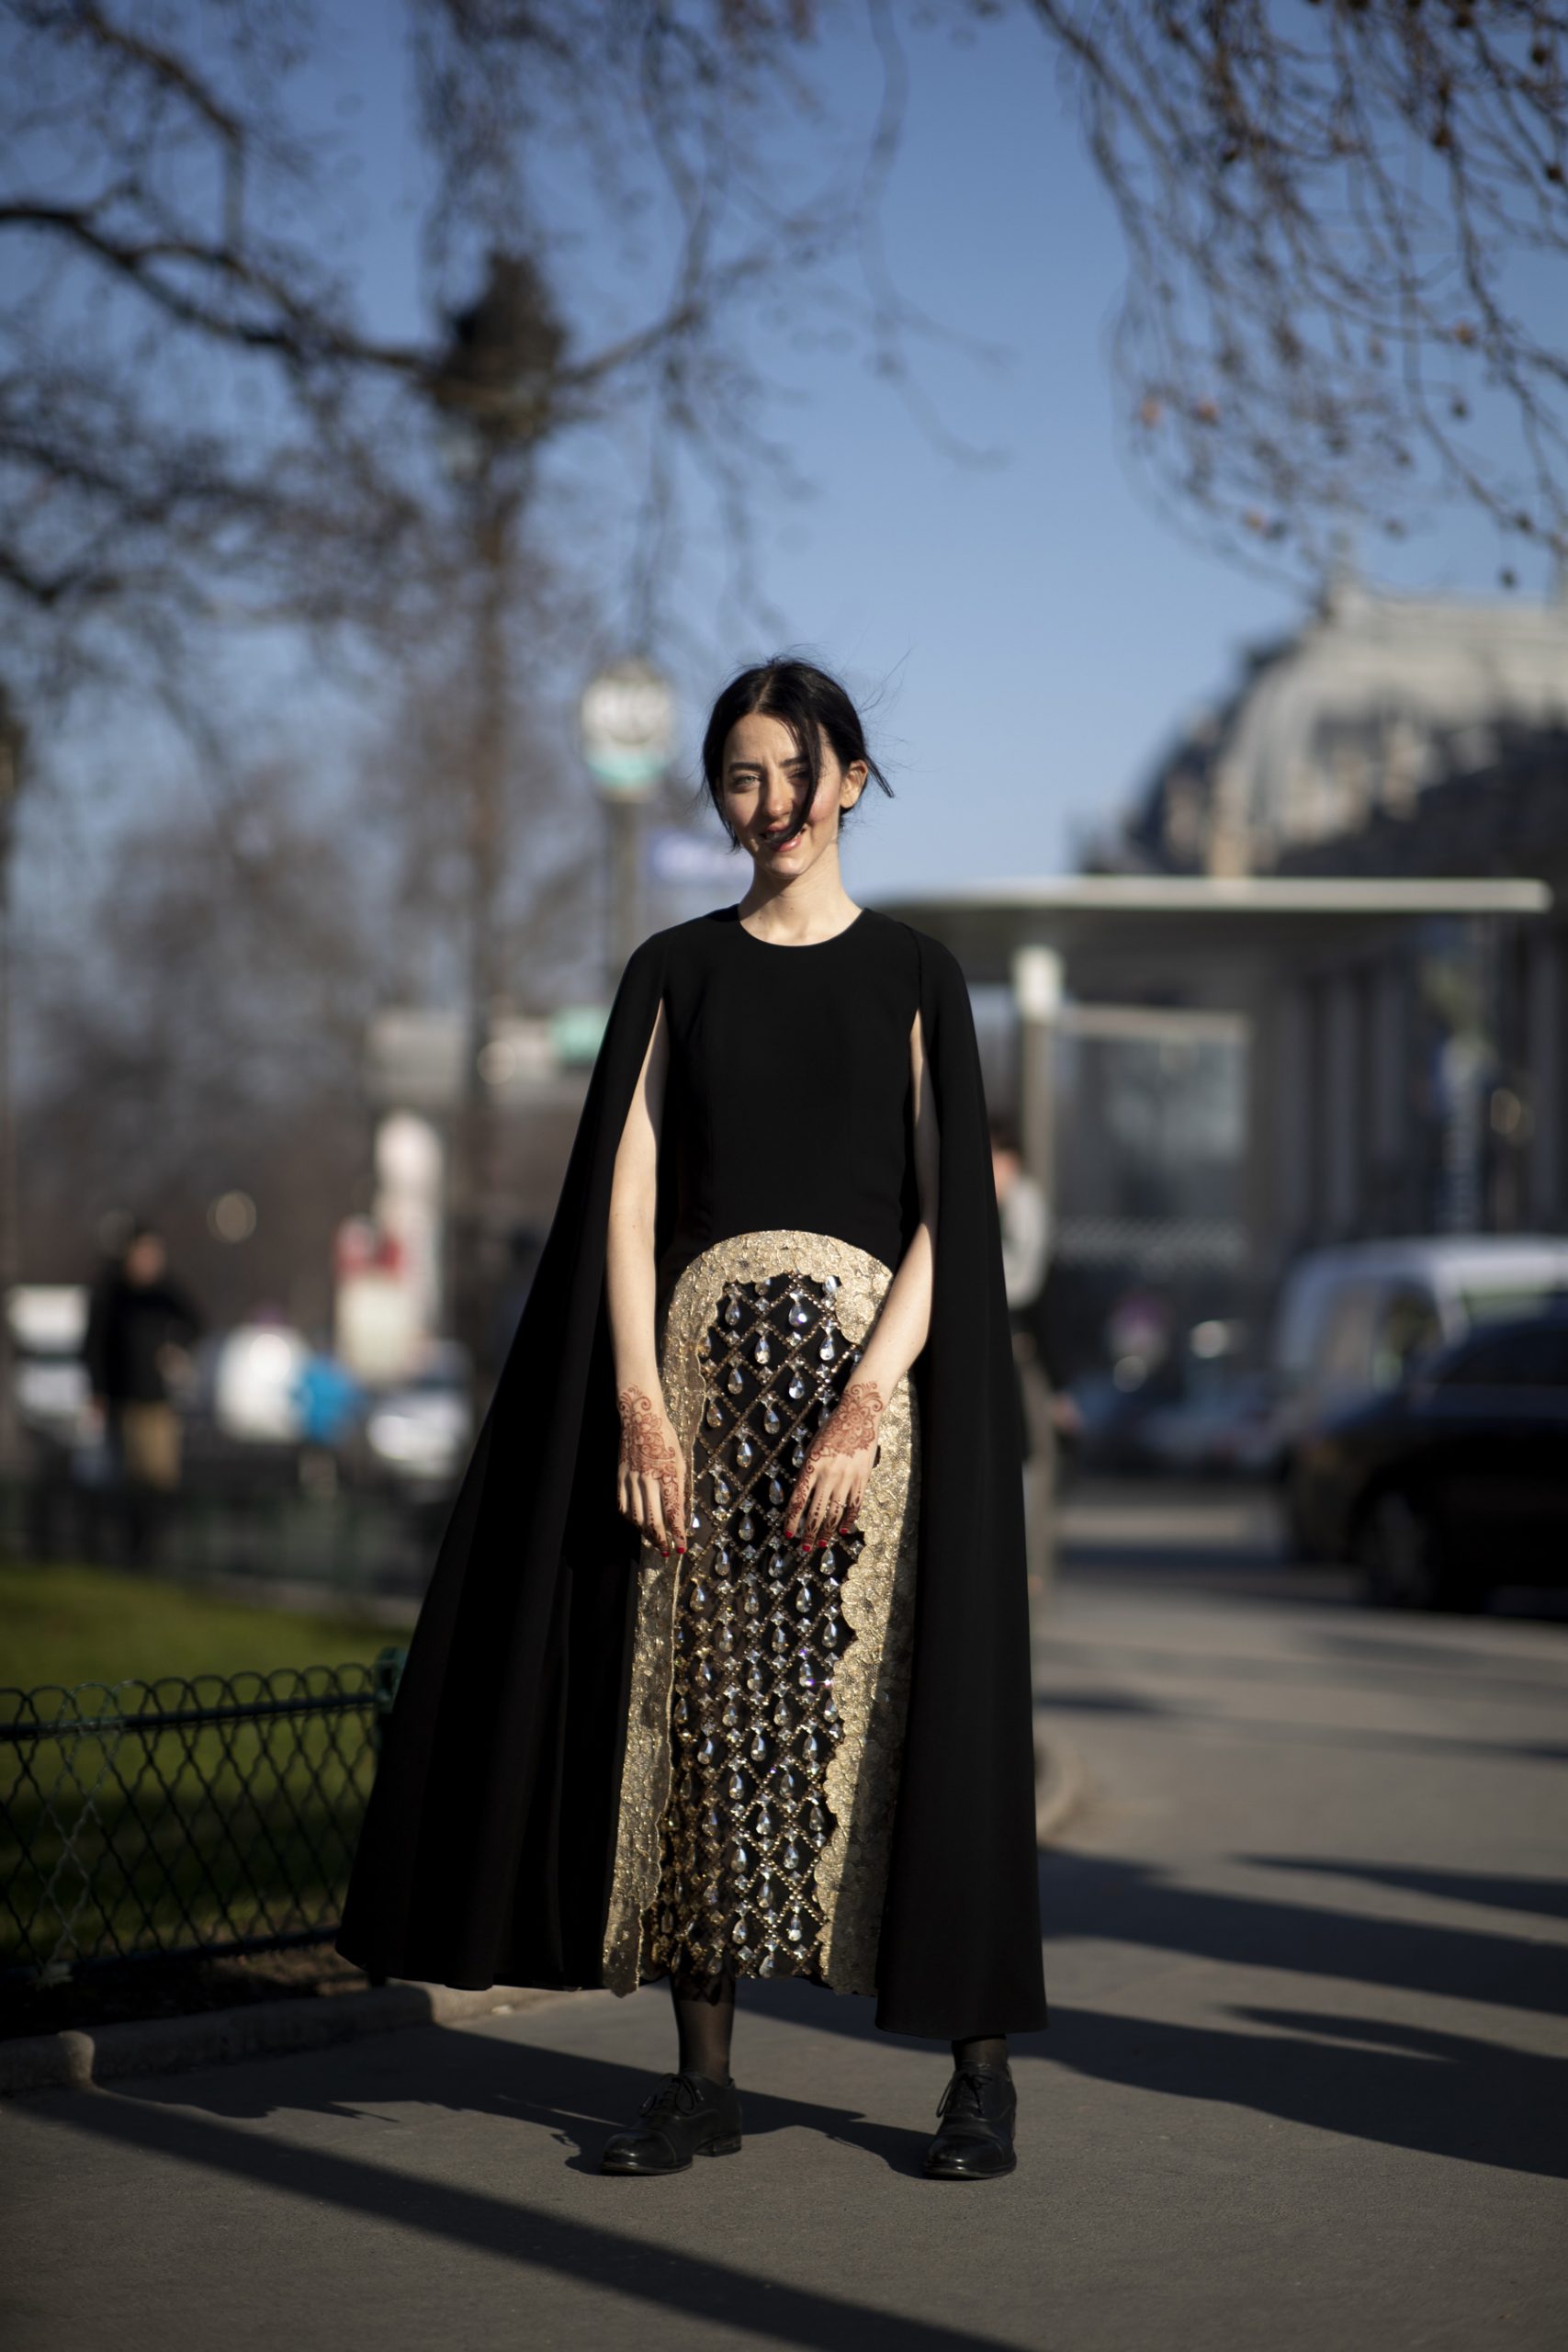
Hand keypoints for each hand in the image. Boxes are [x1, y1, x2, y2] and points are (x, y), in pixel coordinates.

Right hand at [616, 1386, 686, 1557]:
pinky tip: (637, 1523)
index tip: (682, 1547)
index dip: (678, 1534)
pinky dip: (630, 1518)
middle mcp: (649, 1480)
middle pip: (654, 1520)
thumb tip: (679, 1515)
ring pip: (636, 1516)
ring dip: (646, 1533)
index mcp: (668, 1475)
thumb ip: (679, 1489)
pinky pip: (623, 1505)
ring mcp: (632, 1479)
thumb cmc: (665, 1438)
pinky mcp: (620, 1477)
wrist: (640, 1418)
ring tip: (654, 1540)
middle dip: (661, 1540)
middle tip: (667, 1551)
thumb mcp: (680, 1462)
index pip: (674, 1513)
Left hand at [785, 1380, 884, 1547]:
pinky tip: (843, 1529)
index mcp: (812, 1466)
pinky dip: (849, 1519)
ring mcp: (847, 1477)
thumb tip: (802, 1495)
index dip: (792, 1519)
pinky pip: (855, 1504)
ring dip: (827, 1531)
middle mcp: (828, 1474)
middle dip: (809, 1532)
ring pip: (835, 1512)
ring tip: (821, 1544)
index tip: (788, 1533)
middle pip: (816, 1511)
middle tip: (804, 1547)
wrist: (859, 1416)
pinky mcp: (862, 1478)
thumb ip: (808, 1471)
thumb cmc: (832, 1429)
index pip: (798, 1500)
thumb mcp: (813, 1448)